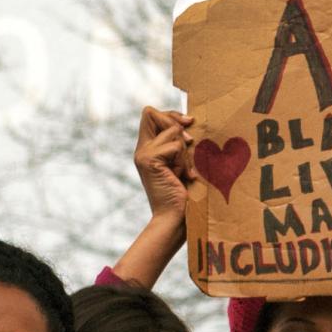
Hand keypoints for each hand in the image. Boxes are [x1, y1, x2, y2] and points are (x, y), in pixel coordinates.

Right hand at [135, 106, 193, 222]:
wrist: (174, 219)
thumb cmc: (183, 195)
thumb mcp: (182, 163)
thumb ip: (180, 145)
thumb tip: (189, 122)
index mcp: (147, 148)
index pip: (150, 114)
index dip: (169, 115)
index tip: (187, 123)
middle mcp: (141, 149)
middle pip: (150, 112)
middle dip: (174, 122)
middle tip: (190, 141)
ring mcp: (143, 154)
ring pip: (170, 130)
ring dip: (184, 150)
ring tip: (184, 171)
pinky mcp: (149, 161)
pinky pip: (175, 146)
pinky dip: (184, 161)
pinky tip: (183, 177)